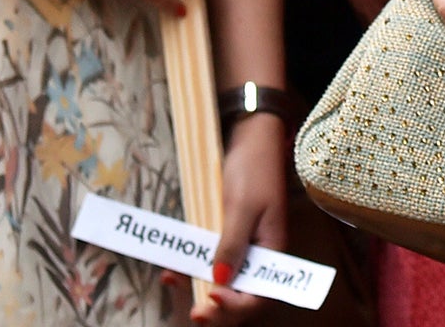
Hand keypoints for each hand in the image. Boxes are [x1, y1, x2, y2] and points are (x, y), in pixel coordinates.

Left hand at [182, 114, 288, 323]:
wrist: (253, 135)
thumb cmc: (254, 168)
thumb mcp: (243, 206)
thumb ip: (232, 244)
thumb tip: (219, 280)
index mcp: (272, 249)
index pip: (259, 295)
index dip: (235, 305)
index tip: (210, 298)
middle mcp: (258, 254)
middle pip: (241, 295)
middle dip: (218, 310)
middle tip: (194, 313)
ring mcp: (242, 244)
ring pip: (222, 282)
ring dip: (200, 290)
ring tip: (176, 287)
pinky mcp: (227, 234)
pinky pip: (211, 260)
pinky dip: (192, 269)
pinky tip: (172, 270)